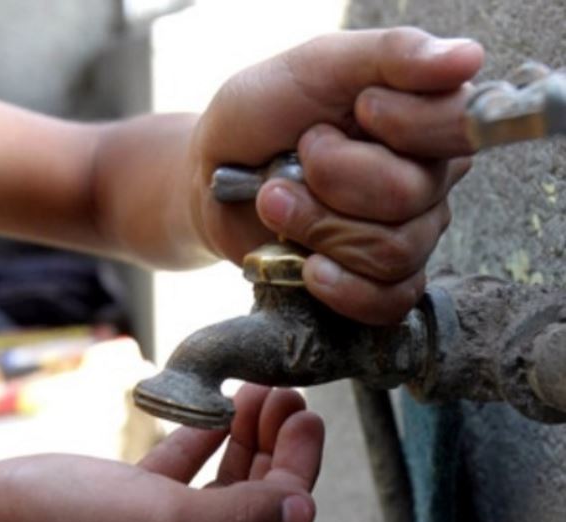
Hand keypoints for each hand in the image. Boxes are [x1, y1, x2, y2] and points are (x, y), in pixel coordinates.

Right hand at [0, 385, 322, 521]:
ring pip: (223, 487)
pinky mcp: (132, 514)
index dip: (298, 468)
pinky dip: (203, 443)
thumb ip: (240, 520)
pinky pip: (184, 477)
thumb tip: (304, 510)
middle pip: (255, 504)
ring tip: (261, 392)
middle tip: (290, 396)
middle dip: (277, 448)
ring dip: (245, 439)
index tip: (308, 417)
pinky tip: (218, 411)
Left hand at [191, 27, 483, 323]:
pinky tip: (309, 267)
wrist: (218, 179)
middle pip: (410, 197)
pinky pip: (389, 302)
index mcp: (423, 120)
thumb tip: (465, 60)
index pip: (458, 127)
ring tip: (278, 205)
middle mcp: (427, 181)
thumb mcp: (315, 66)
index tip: (357, 111)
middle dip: (333, 182)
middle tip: (296, 164)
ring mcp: (409, 236)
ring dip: (319, 228)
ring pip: (394, 252)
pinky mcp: (383, 283)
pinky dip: (343, 288)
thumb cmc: (263, 119)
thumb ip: (389, 56)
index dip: (403, 126)